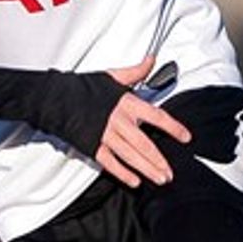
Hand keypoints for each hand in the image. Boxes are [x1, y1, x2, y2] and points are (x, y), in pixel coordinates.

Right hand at [94, 58, 191, 187]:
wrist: (56, 98)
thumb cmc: (84, 88)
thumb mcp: (113, 76)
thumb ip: (135, 71)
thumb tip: (151, 60)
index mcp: (126, 103)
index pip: (156, 116)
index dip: (173, 127)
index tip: (185, 137)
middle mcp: (118, 120)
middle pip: (144, 143)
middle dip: (159, 160)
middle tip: (170, 173)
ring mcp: (104, 134)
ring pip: (130, 155)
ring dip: (146, 169)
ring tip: (160, 179)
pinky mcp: (92, 145)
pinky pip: (110, 162)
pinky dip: (122, 173)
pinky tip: (134, 181)